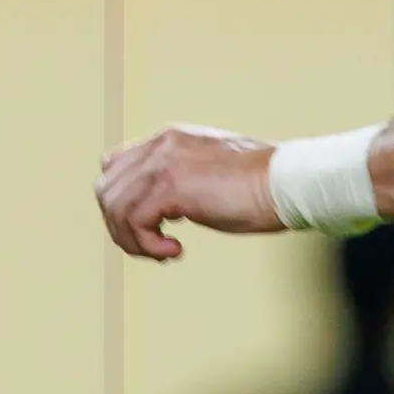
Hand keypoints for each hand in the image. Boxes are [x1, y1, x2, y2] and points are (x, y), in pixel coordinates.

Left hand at [97, 125, 277, 259]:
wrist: (286, 182)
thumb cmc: (263, 186)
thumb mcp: (211, 177)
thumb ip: (183, 183)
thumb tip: (165, 210)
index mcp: (169, 140)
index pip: (116, 167)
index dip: (123, 203)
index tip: (150, 227)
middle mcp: (160, 146)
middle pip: (107, 189)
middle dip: (122, 226)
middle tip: (152, 247)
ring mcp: (162, 163)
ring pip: (114, 207)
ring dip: (133, 240)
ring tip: (163, 253)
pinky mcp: (170, 186)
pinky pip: (134, 221)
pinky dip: (148, 245)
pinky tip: (175, 252)